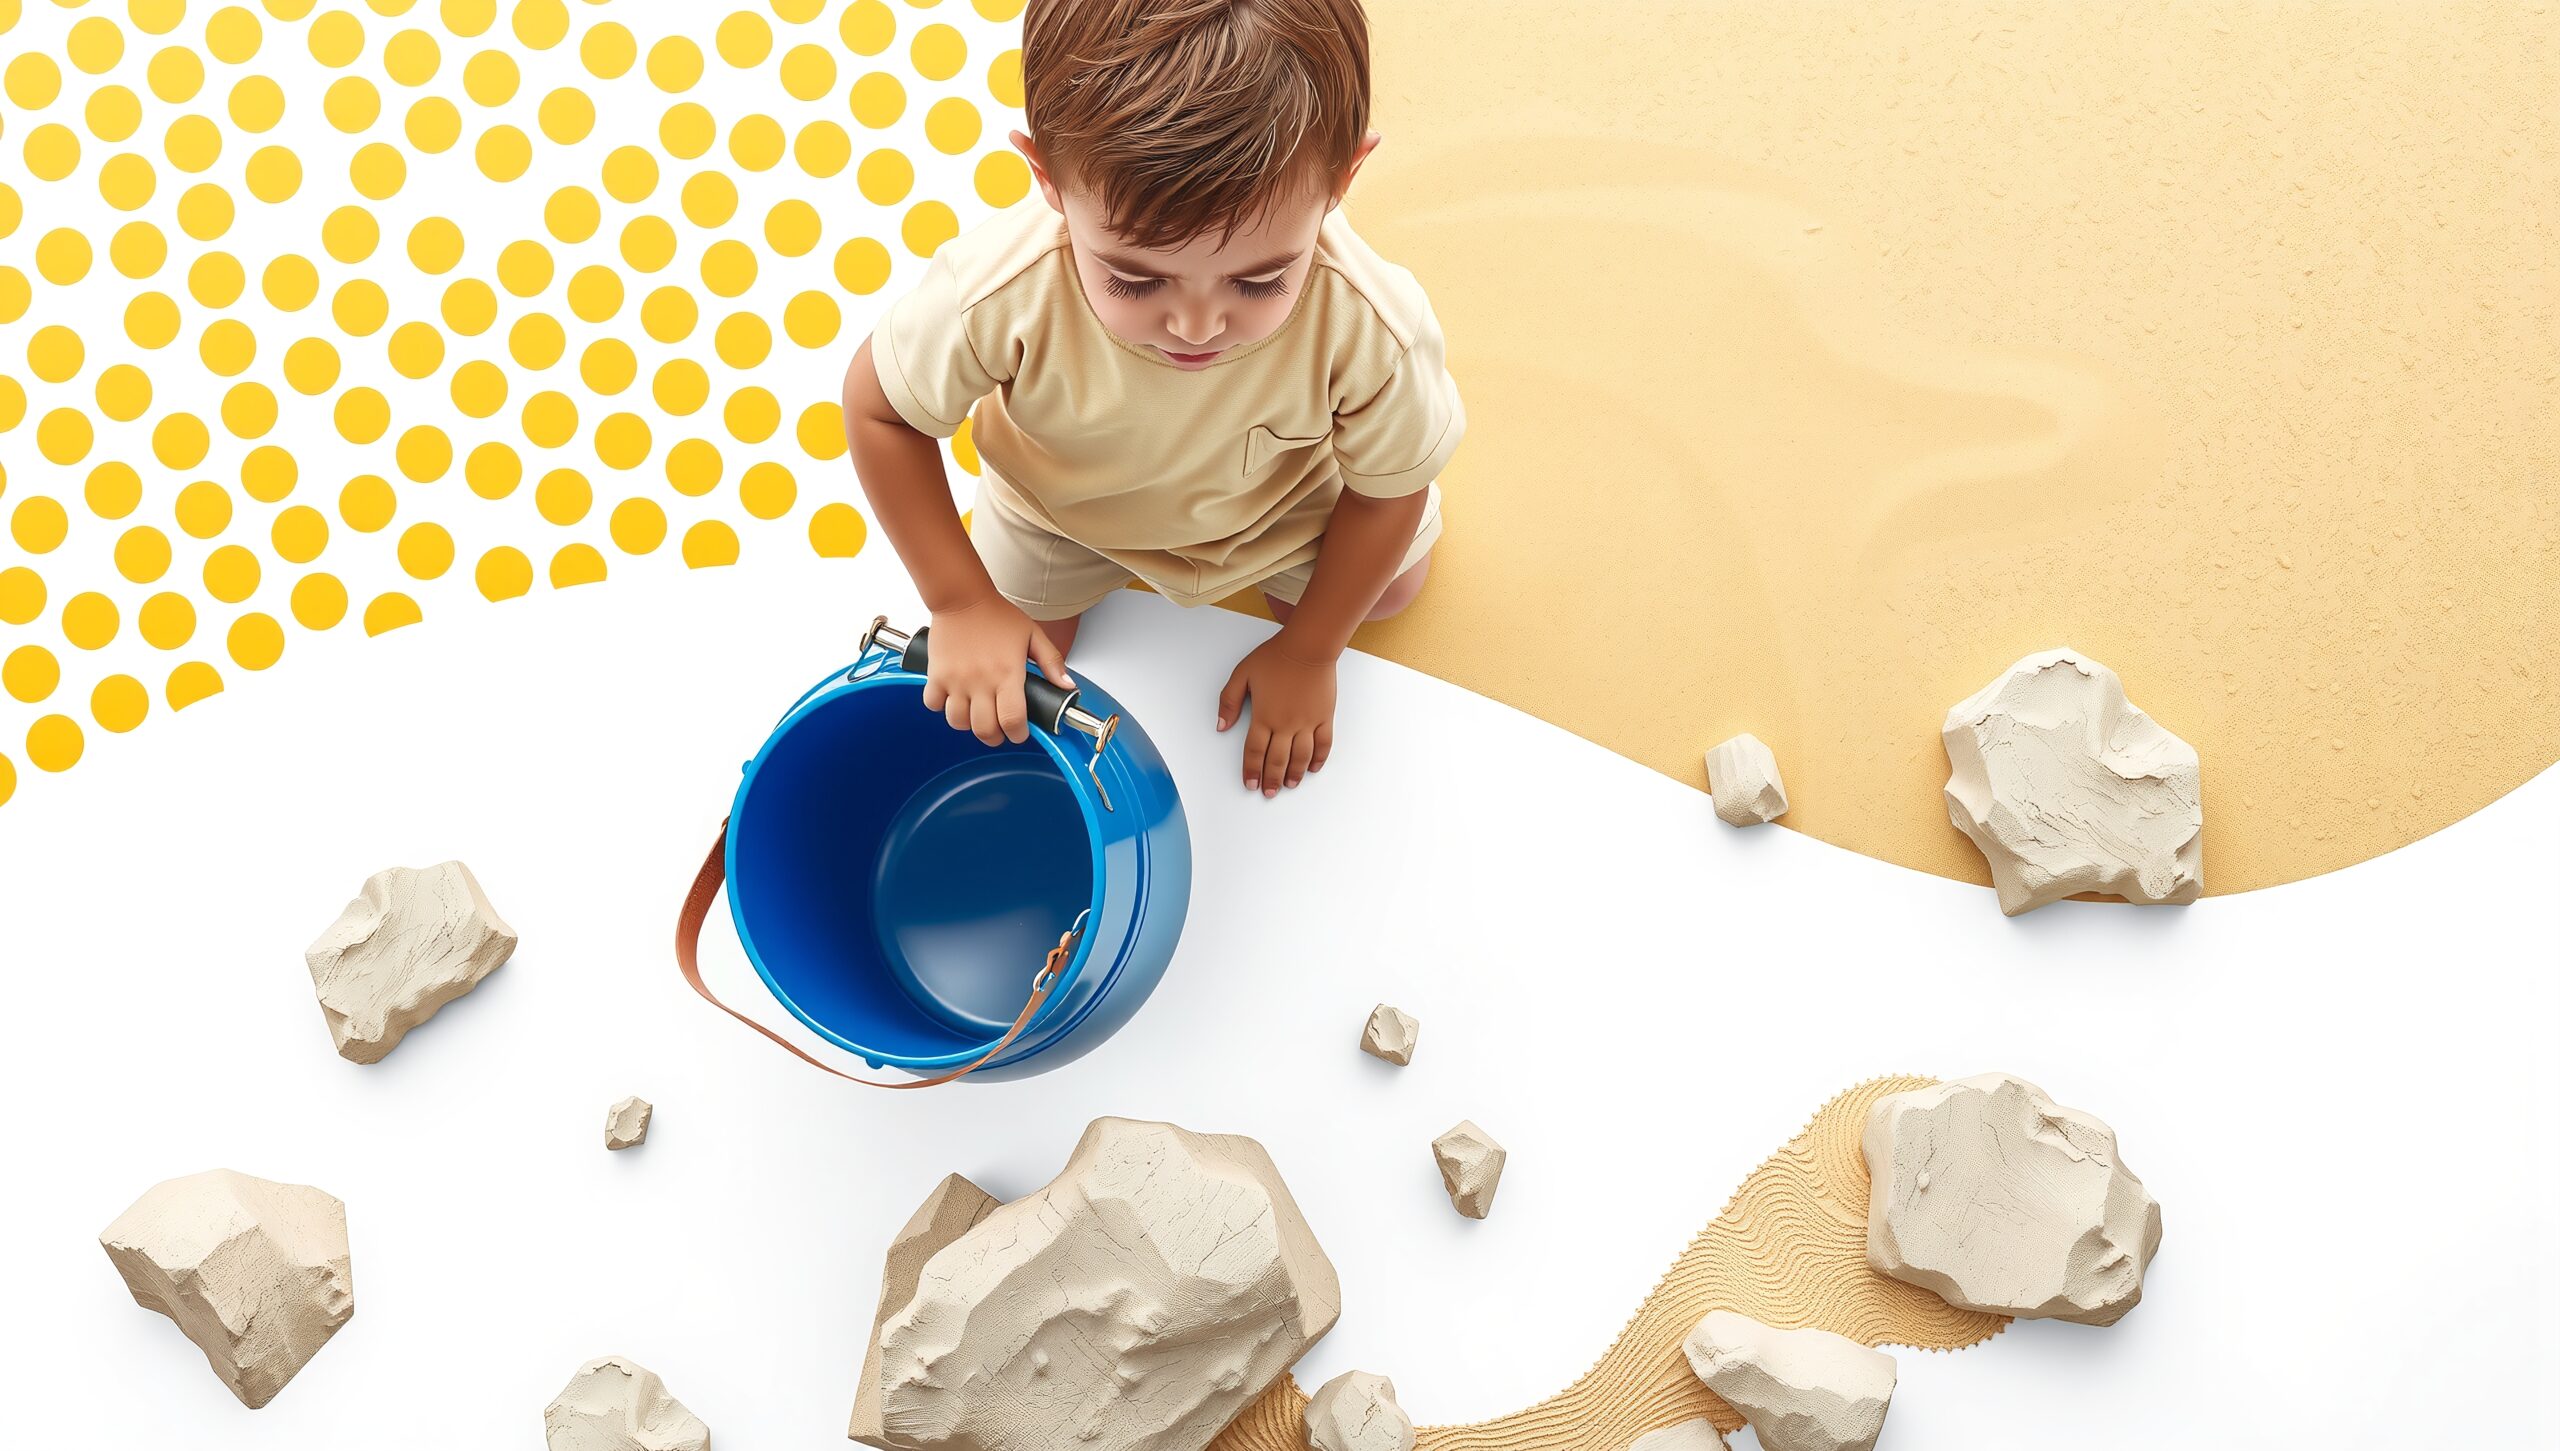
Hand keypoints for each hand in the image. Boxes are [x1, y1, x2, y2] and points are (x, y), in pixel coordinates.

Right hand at [918, 593, 1070, 745]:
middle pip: (985, 730)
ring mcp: (956, 680)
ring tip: (976, 714)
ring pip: (958, 722)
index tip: (1019, 732)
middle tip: (999, 729)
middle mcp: (981, 682)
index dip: (1017, 734)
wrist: (962, 597)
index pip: (1012, 720)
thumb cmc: (997, 615)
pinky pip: (933, 705)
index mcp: (1007, 674)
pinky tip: (953, 698)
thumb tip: (1067, 686)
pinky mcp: (936, 675)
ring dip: (969, 724)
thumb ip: (1052, 662)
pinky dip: (942, 707)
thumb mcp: (1033, 635)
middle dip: (995, 737)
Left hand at [1216, 634, 1337, 795]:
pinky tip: (1313, 768)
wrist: (1308, 647)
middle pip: (1277, 760)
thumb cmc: (1276, 657)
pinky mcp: (1324, 717)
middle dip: (1272, 780)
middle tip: (1269, 793)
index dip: (1251, 771)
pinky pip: (1323, 744)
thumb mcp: (1242, 674)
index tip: (1250, 784)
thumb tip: (1221, 726)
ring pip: (1300, 757)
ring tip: (1289, 785)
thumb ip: (1229, 701)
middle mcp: (1286, 724)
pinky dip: (1318, 759)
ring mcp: (1307, 722)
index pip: (1254, 752)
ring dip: (1294, 774)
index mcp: (1263, 716)